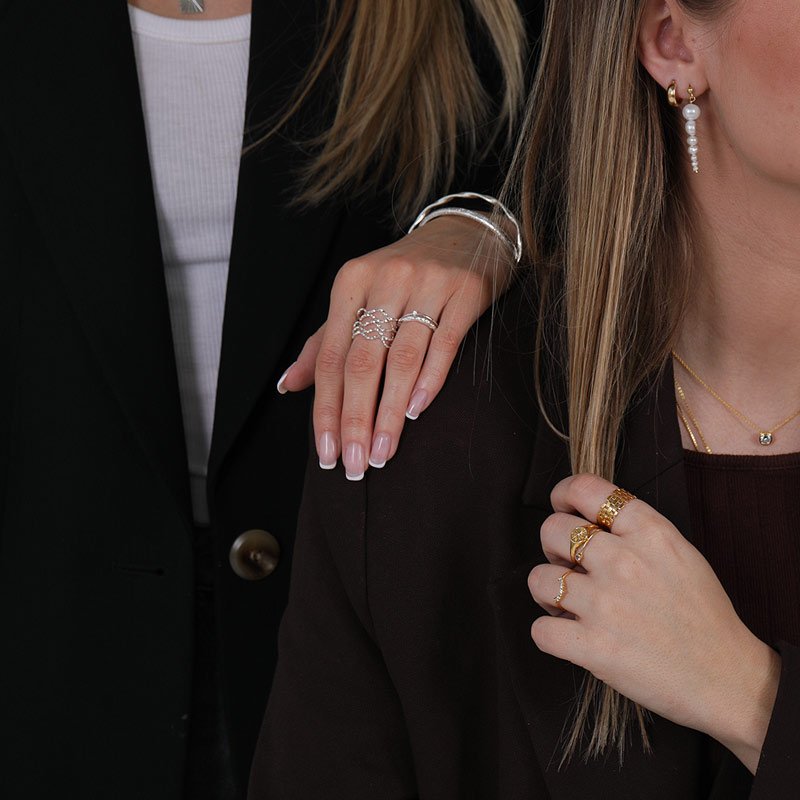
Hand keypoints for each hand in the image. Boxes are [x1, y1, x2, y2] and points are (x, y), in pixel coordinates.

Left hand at [277, 215, 514, 478]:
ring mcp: (427, 284)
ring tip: (384, 454)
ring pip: (401, 360)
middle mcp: (385, 280)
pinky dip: (428, 381)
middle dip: (355, 420)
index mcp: (351, 283)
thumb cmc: (404, 275)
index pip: (330, 358)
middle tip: (355, 465)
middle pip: (361, 362)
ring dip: (389, 414)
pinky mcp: (465, 292)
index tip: (326, 453)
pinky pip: (444, 344)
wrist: (466, 233)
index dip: (325, 409)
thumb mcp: (358, 298)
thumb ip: (323, 342)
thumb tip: (287, 386)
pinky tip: (415, 413)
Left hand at [527, 474, 780, 772]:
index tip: (562, 506)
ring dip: (547, 591)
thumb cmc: (702, 615)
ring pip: (538, 578)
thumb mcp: (680, 552)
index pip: (585, 489)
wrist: (726, 678)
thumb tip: (587, 516)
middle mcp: (624, 562)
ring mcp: (606, 605)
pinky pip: (540, 630)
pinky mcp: (594, 647)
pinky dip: (548, 635)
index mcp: (649, 533)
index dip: (563, 494)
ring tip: (567, 604)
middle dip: (553, 546)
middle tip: (570, 565)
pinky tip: (569, 635)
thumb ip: (636, 529)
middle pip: (553, 529)